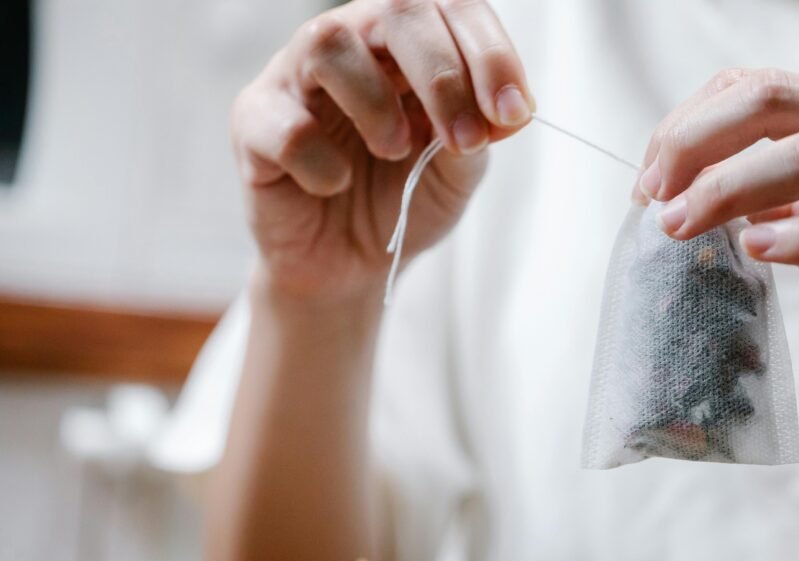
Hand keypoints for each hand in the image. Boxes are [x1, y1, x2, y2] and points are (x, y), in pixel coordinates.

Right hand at [233, 0, 532, 302]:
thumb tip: (512, 110)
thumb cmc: (402, 200)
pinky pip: (287, 125)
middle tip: (465, 140)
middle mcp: (350, 43)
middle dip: (444, 76)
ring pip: (328, 44)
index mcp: (405, 44)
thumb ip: (482, 135)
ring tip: (394, 151)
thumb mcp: (458, 172)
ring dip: (377, 102)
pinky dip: (322, 163)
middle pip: (396, 11)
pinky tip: (336, 185)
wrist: (350, 266)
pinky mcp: (253, 122)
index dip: (489, 54)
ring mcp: (294, 77)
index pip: (451, 8)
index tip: (514, 112)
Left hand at [636, 68, 798, 421]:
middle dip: (694, 144)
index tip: (648, 179)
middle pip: (776, 103)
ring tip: (677, 226)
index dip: (689, 125)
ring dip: (727, 190)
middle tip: (649, 196)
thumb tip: (687, 195)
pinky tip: (756, 249)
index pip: (758, 86)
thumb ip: (770, 197)